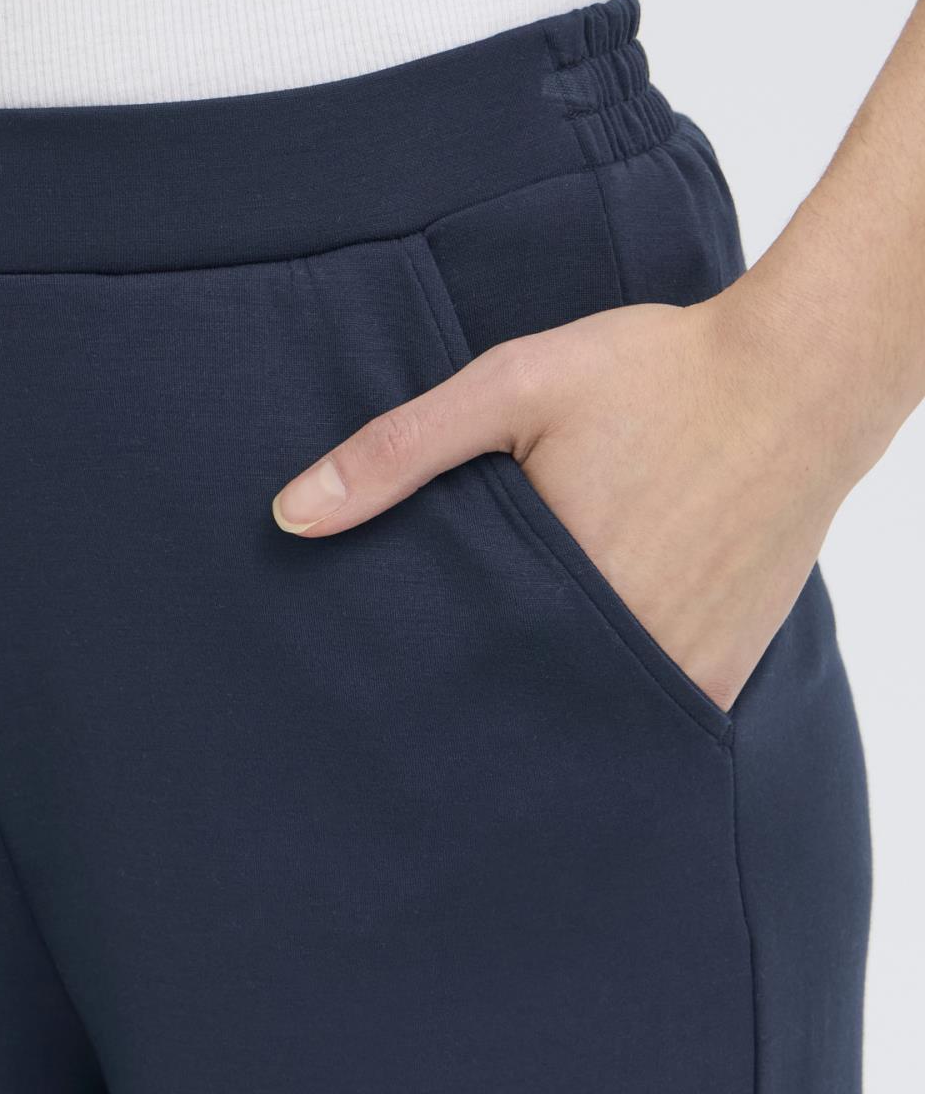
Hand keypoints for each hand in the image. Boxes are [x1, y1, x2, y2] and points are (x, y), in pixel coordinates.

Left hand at [271, 292, 850, 713]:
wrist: (801, 378)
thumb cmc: (657, 374)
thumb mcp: (514, 386)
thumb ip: (401, 450)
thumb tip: (292, 514)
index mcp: (556, 590)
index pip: (458, 677)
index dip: (418, 689)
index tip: (384, 702)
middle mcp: (620, 647)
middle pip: (521, 707)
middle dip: (478, 704)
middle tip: (428, 718)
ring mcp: (678, 667)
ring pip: (585, 719)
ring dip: (546, 708)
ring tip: (508, 691)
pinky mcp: (721, 668)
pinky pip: (648, 712)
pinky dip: (611, 700)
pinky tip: (583, 672)